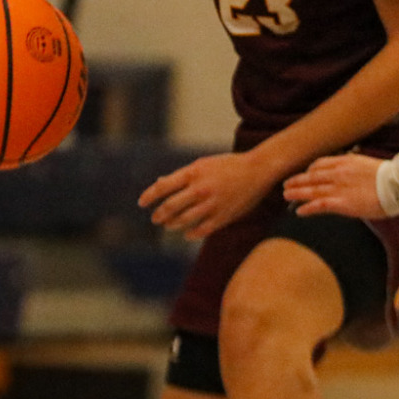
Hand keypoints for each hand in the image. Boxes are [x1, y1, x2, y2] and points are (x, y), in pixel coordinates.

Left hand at [138, 152, 274, 238]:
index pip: (163, 187)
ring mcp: (212, 204)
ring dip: (172, 224)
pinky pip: (201, 230)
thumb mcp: (203, 164)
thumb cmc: (228, 165)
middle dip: (159, 214)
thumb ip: (182, 176)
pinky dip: (191, 233)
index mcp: (193, 172)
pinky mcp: (223, 217)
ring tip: (169, 225)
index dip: (149, 196)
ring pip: (183, 220)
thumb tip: (159, 183)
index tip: (141, 203)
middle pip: (170, 207)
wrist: (258, 170)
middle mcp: (200, 189)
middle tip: (155, 218)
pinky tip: (187, 233)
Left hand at [283, 153, 389, 219]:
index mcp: (345, 161)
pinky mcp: (342, 203)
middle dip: (297, 180)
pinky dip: (307, 207)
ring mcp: (339, 188)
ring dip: (296, 193)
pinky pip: (319, 205)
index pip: (320, 164)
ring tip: (286, 195)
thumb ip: (356, 169)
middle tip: (287, 184)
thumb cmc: (390, 177)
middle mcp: (338, 173)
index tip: (305, 175)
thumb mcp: (369, 166)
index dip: (309, 170)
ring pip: (311, 190)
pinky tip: (299, 211)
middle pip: (311, 176)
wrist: (398, 184)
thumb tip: (353, 175)